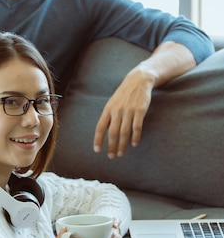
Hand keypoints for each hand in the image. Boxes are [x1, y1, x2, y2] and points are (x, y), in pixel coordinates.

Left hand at [93, 41, 196, 158]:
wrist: (138, 80)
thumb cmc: (124, 94)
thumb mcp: (113, 103)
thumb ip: (109, 116)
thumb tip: (103, 132)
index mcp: (108, 109)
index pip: (100, 127)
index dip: (98, 140)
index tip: (97, 150)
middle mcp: (117, 110)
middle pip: (112, 132)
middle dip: (111, 146)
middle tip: (111, 156)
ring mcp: (128, 110)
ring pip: (124, 132)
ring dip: (122, 145)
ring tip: (121, 153)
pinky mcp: (140, 110)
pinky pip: (137, 127)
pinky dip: (135, 137)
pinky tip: (134, 144)